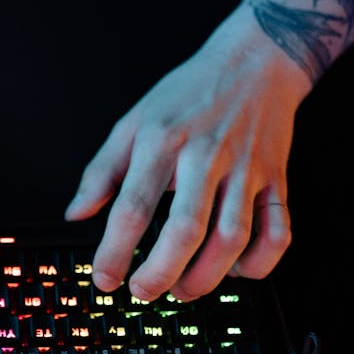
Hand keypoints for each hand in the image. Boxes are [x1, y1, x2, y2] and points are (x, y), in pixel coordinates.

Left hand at [65, 10, 311, 301]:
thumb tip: (76, 213)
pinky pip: (277, 231)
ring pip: (232, 237)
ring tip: (182, 290)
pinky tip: (234, 270)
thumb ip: (102, 170)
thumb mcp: (134, 119)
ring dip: (205, 277)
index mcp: (163, 142)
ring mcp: (246, 170)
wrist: (256, 60)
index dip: (115, 250)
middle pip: (185, 229)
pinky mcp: (276, 179)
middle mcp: (206, 157)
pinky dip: (259, 263)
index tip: (104, 277)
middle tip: (143, 292)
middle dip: (161, 273)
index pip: (134, 206)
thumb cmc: (190, 92)